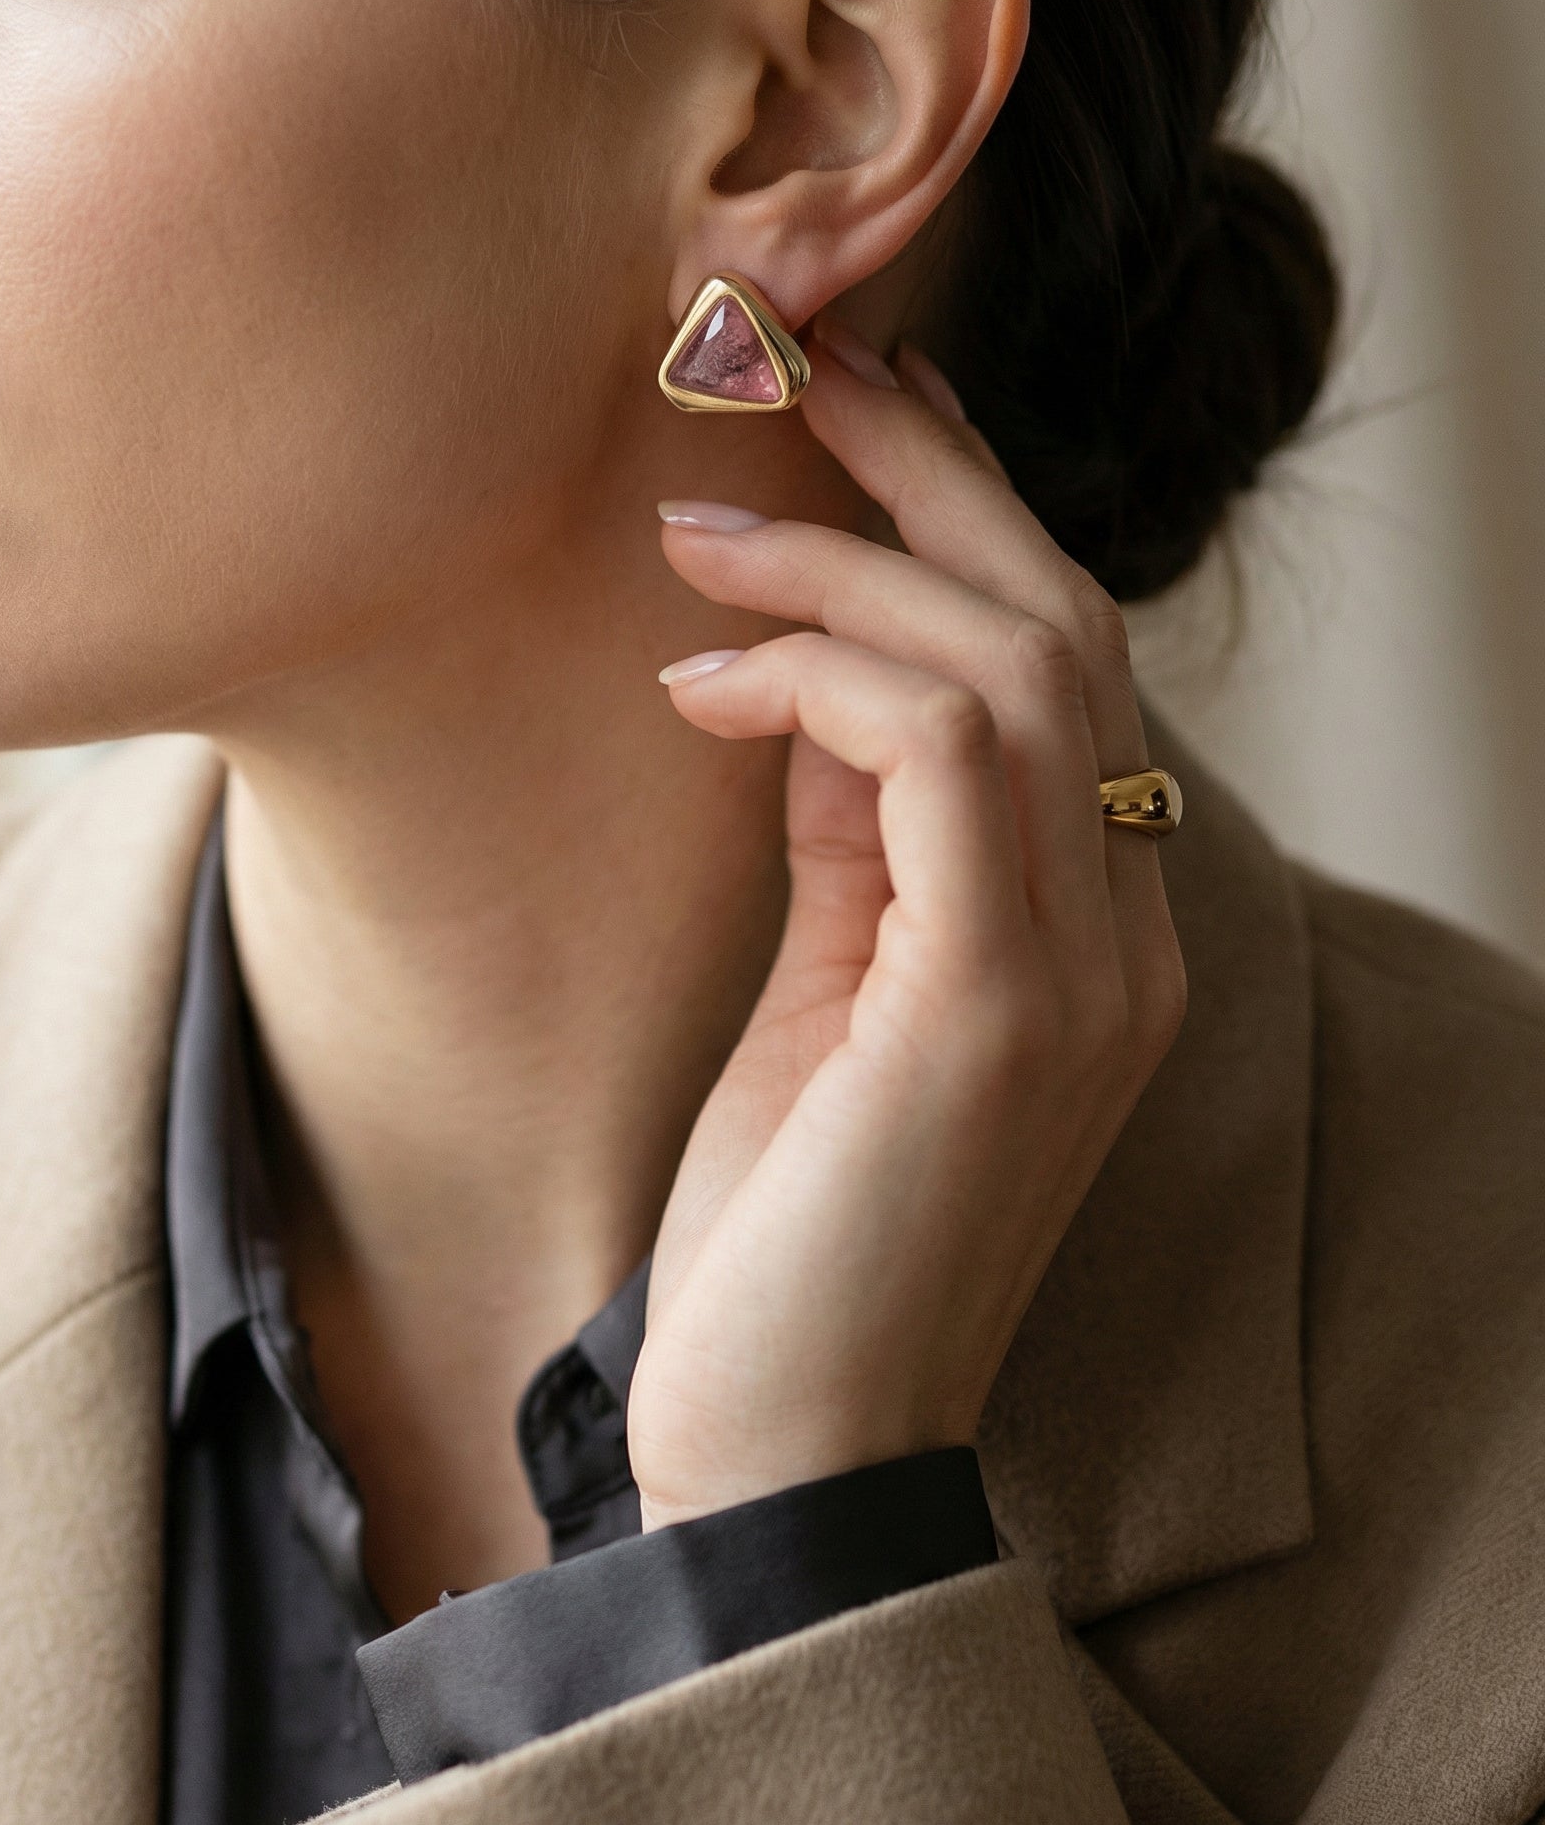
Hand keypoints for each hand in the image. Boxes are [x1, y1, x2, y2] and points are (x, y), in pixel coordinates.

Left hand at [629, 332, 1186, 1531]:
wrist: (786, 1450)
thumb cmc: (787, 1233)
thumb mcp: (825, 997)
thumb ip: (853, 840)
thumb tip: (808, 676)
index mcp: (1091, 934)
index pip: (1056, 674)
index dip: (957, 529)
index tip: (842, 434)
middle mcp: (1129, 935)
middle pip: (1062, 626)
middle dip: (930, 479)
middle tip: (796, 375)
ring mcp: (1087, 969)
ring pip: (1018, 659)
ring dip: (849, 560)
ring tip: (695, 531)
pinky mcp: (1005, 1002)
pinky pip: (948, 748)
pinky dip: (825, 674)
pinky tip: (705, 679)